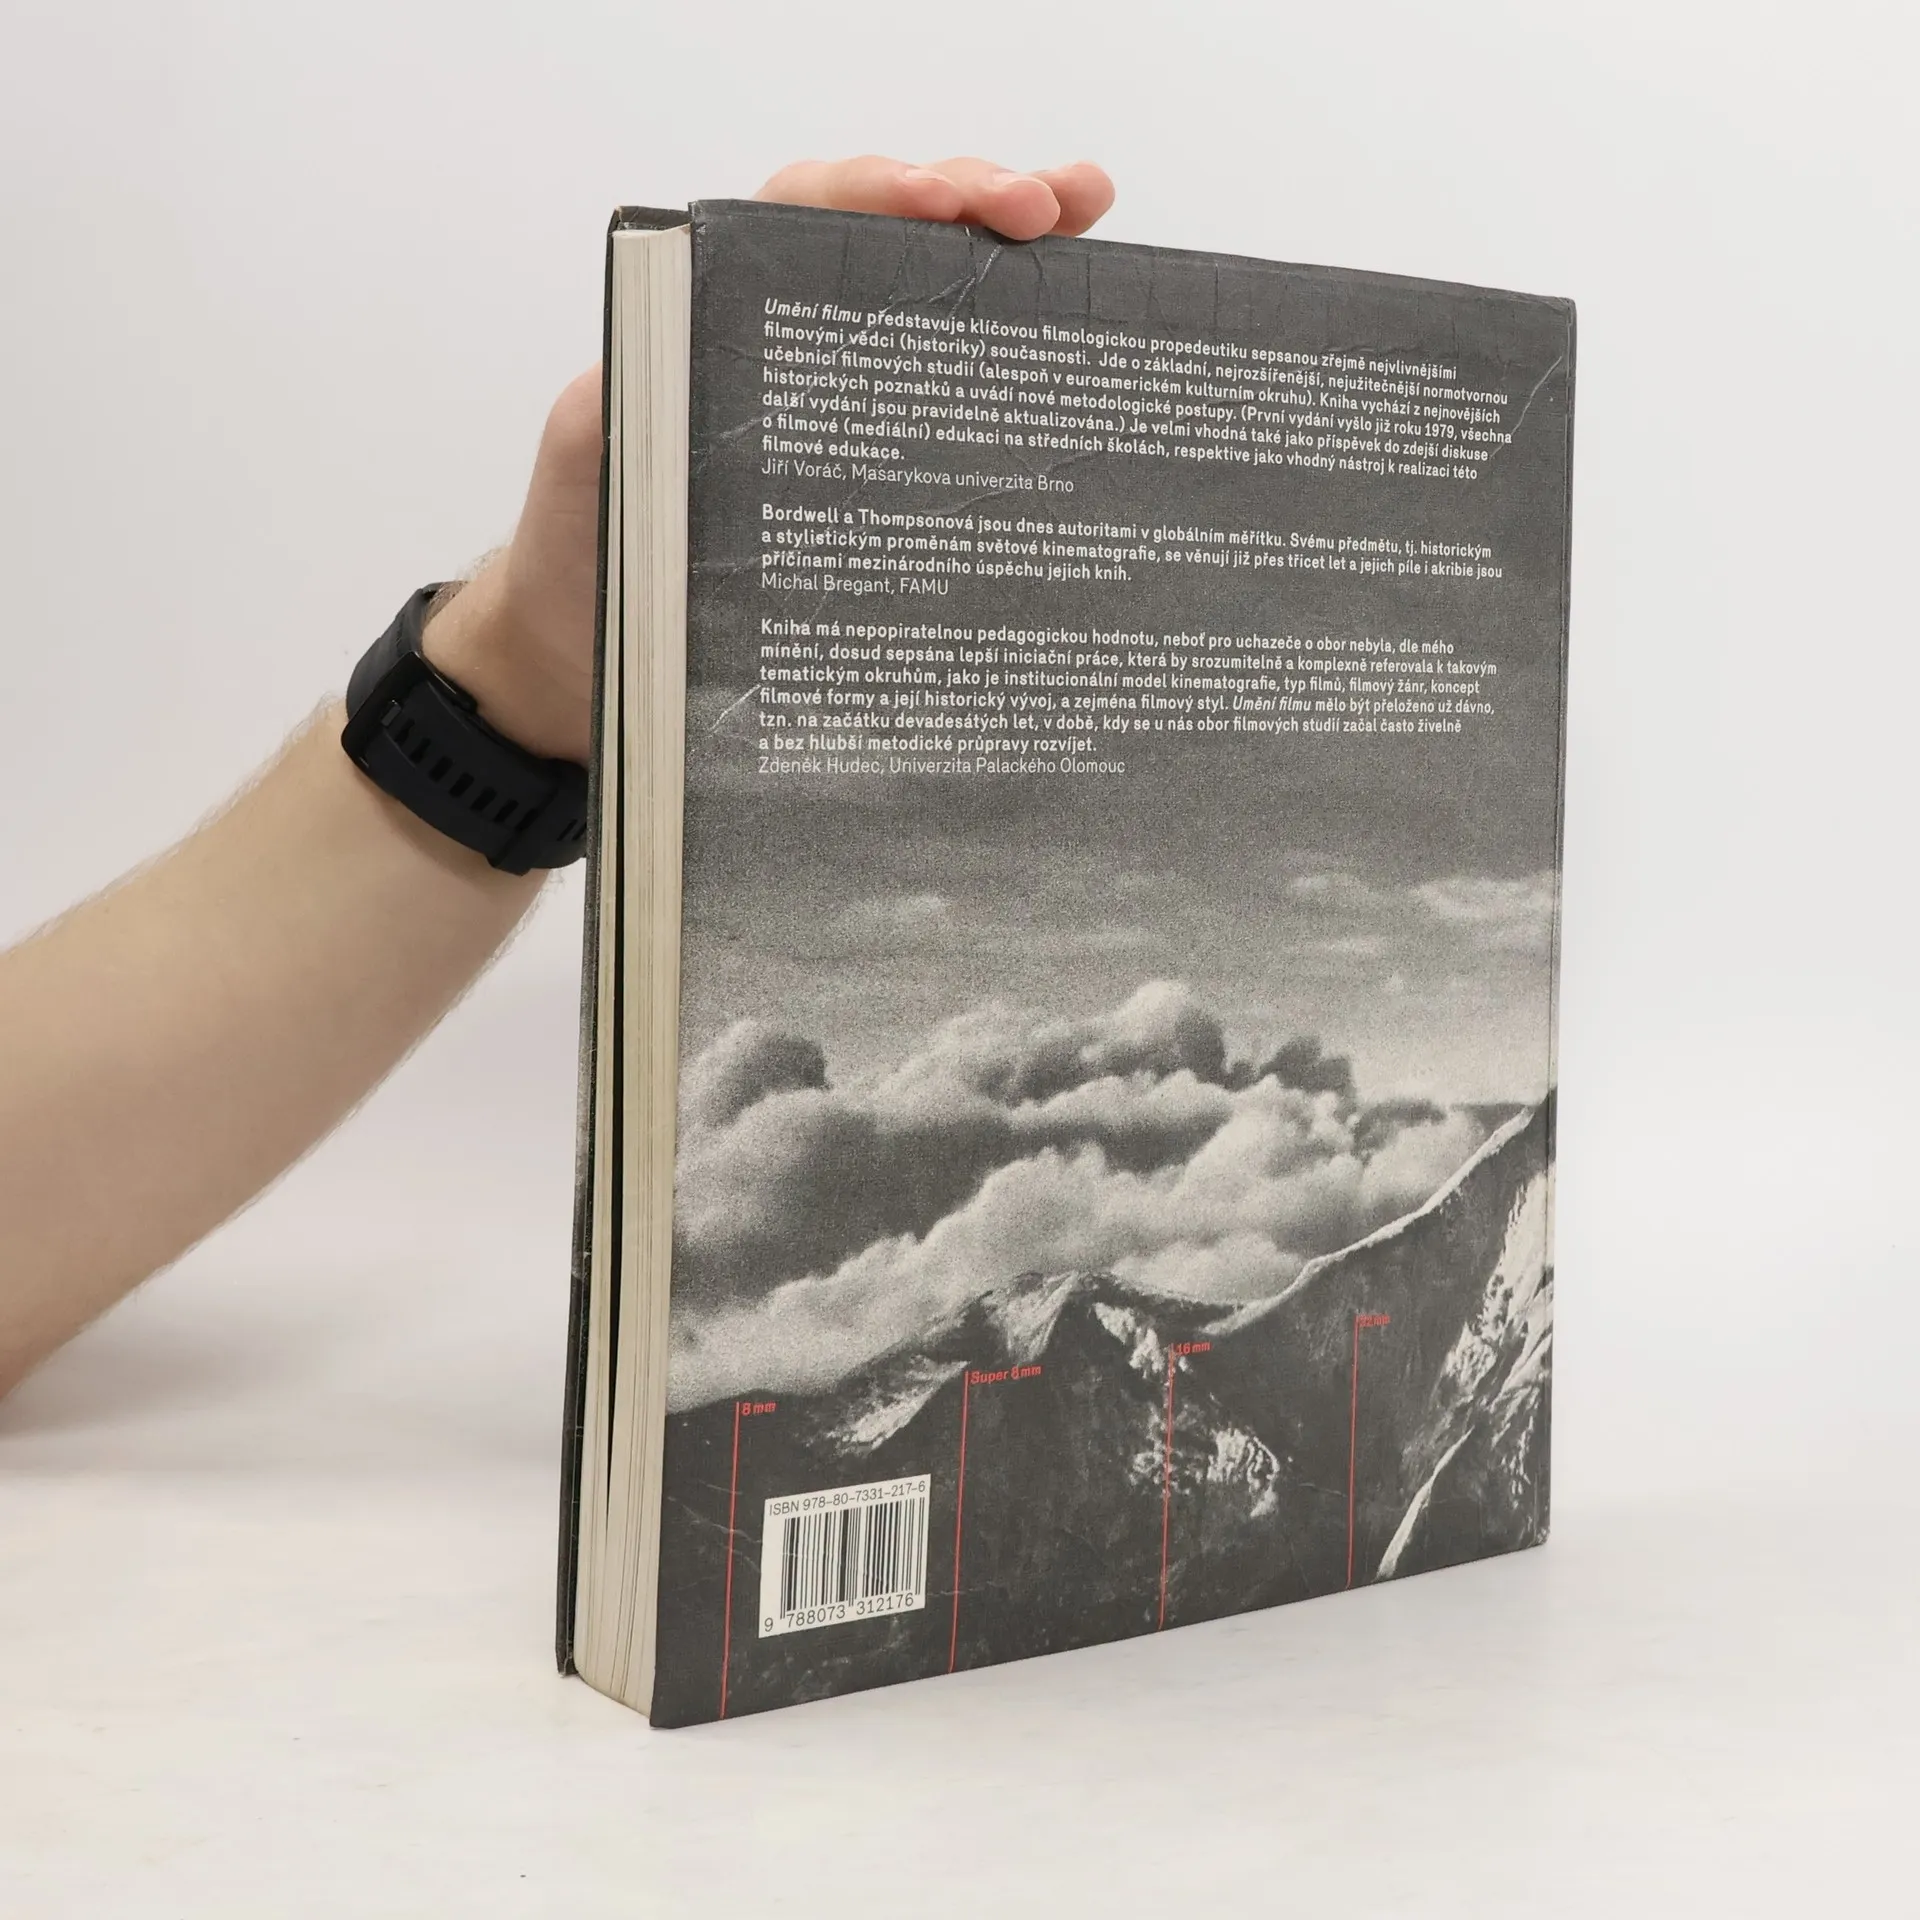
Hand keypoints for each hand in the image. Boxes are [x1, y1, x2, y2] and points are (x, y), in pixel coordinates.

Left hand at [423, 155, 1114, 766]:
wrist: (593, 664)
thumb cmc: (586, 562)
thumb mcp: (592, 467)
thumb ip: (638, 400)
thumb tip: (704, 361)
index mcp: (716, 317)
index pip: (805, 213)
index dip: (882, 191)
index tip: (949, 200)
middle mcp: (785, 343)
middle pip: (891, 235)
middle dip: (976, 198)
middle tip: (1054, 207)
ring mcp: (836, 403)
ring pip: (931, 299)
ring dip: (1013, 252)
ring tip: (1089, 216)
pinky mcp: (872, 468)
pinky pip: (946, 391)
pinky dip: (1010, 347)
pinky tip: (1074, 330)